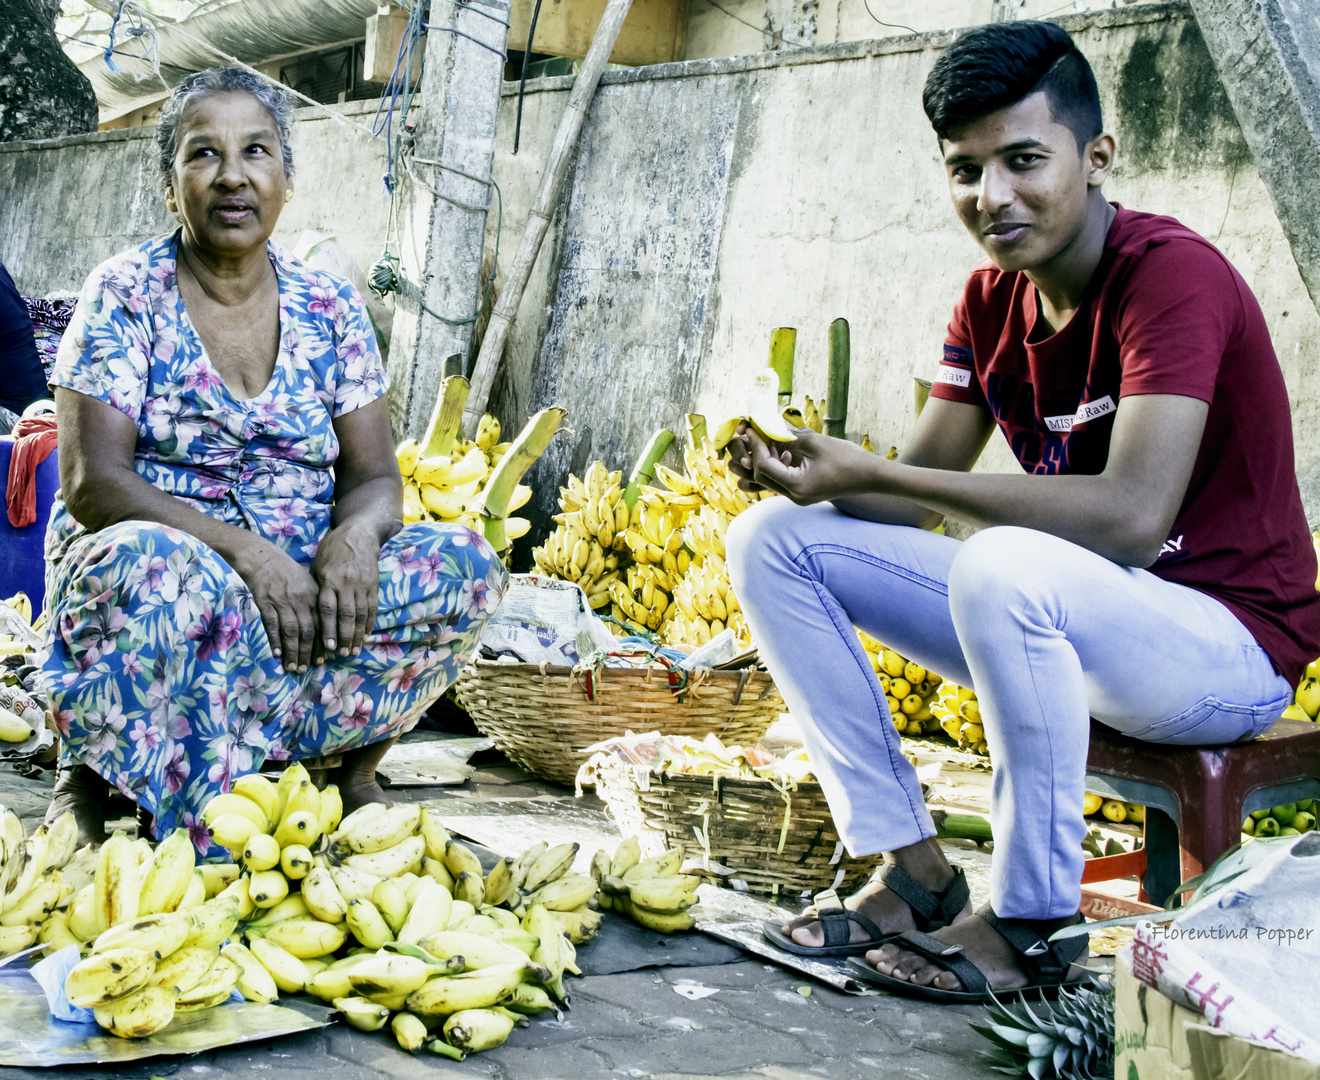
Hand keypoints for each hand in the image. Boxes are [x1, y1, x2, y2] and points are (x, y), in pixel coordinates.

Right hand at [230, 537, 320, 673]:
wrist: (260, 556)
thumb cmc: (284, 571)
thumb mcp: (306, 582)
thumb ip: (314, 602)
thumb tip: (322, 627)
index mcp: (313, 595)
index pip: (322, 623)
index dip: (323, 643)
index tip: (324, 659)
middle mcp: (300, 599)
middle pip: (308, 631)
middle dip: (309, 652)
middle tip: (307, 669)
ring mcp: (282, 601)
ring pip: (291, 631)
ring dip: (292, 652)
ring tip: (293, 667)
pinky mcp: (264, 602)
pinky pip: (272, 625)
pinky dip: (275, 641)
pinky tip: (276, 654)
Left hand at [311, 520, 381, 660]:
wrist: (360, 534)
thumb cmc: (333, 549)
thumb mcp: (318, 564)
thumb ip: (317, 587)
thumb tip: (308, 612)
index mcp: (329, 578)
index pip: (328, 608)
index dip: (328, 629)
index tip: (328, 646)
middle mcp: (347, 583)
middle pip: (346, 615)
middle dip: (344, 637)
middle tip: (342, 654)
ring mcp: (363, 584)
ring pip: (361, 614)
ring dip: (358, 634)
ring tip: (354, 650)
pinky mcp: (374, 584)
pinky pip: (373, 608)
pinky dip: (369, 623)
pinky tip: (365, 636)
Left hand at [728, 424, 878, 504]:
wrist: (869, 475)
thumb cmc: (847, 457)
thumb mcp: (814, 442)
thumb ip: (787, 435)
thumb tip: (765, 425)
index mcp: (797, 487)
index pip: (764, 467)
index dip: (756, 446)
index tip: (753, 429)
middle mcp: (794, 496)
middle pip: (761, 476)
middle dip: (756, 453)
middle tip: (756, 433)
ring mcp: (797, 496)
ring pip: (768, 480)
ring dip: (764, 459)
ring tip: (769, 440)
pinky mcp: (801, 492)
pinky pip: (780, 479)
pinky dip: (777, 464)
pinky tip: (784, 450)